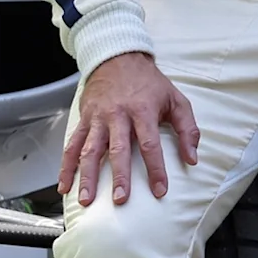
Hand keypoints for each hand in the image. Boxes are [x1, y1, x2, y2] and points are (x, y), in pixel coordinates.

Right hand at [61, 53, 201, 204]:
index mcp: (143, 110)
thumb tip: (192, 159)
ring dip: (87, 176)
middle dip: (119, 176)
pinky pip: (72, 145)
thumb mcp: (176, 100)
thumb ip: (188, 129)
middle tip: (120, 199)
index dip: (155, 168)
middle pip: (117, 149)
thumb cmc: (149, 83)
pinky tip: (65, 186)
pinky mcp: (83, 119)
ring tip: (86, 200)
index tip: (159, 190)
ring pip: (90, 150)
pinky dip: (66, 166)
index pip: (150, 144)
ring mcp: (97, 118)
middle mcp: (117, 115)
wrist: (117, 57)